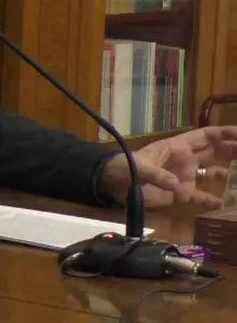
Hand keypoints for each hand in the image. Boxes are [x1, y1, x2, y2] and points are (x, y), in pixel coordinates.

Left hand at [99, 126, 236, 208]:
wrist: (113, 184)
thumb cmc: (125, 168)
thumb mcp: (139, 168)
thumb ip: (157, 175)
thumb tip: (177, 185)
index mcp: (177, 147)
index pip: (205, 137)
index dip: (224, 134)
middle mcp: (186, 160)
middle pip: (215, 153)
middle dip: (233, 151)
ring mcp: (184, 177)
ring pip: (212, 173)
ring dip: (228, 175)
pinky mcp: (180, 193)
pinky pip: (200, 196)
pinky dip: (212, 200)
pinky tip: (224, 204)